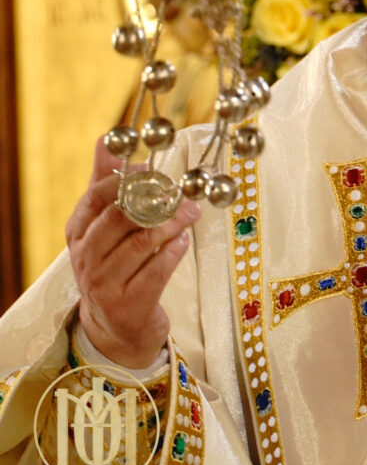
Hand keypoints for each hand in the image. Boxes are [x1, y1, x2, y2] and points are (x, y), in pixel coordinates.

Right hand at [66, 137, 200, 368]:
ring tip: (191, 212)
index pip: (96, 197)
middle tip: (180, 192)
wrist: (114, 326)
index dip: (126, 180)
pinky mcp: (128, 306)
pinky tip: (184, 241)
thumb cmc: (112, 263)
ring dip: (172, 224)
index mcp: (78, 233)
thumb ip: (105, 182)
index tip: (152, 171)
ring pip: (141, 244)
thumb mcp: (102, 224)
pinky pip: (156, 272)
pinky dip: (174, 252)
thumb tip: (105, 138)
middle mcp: (85, 259)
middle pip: (119, 219)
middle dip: (153, 200)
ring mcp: (105, 285)